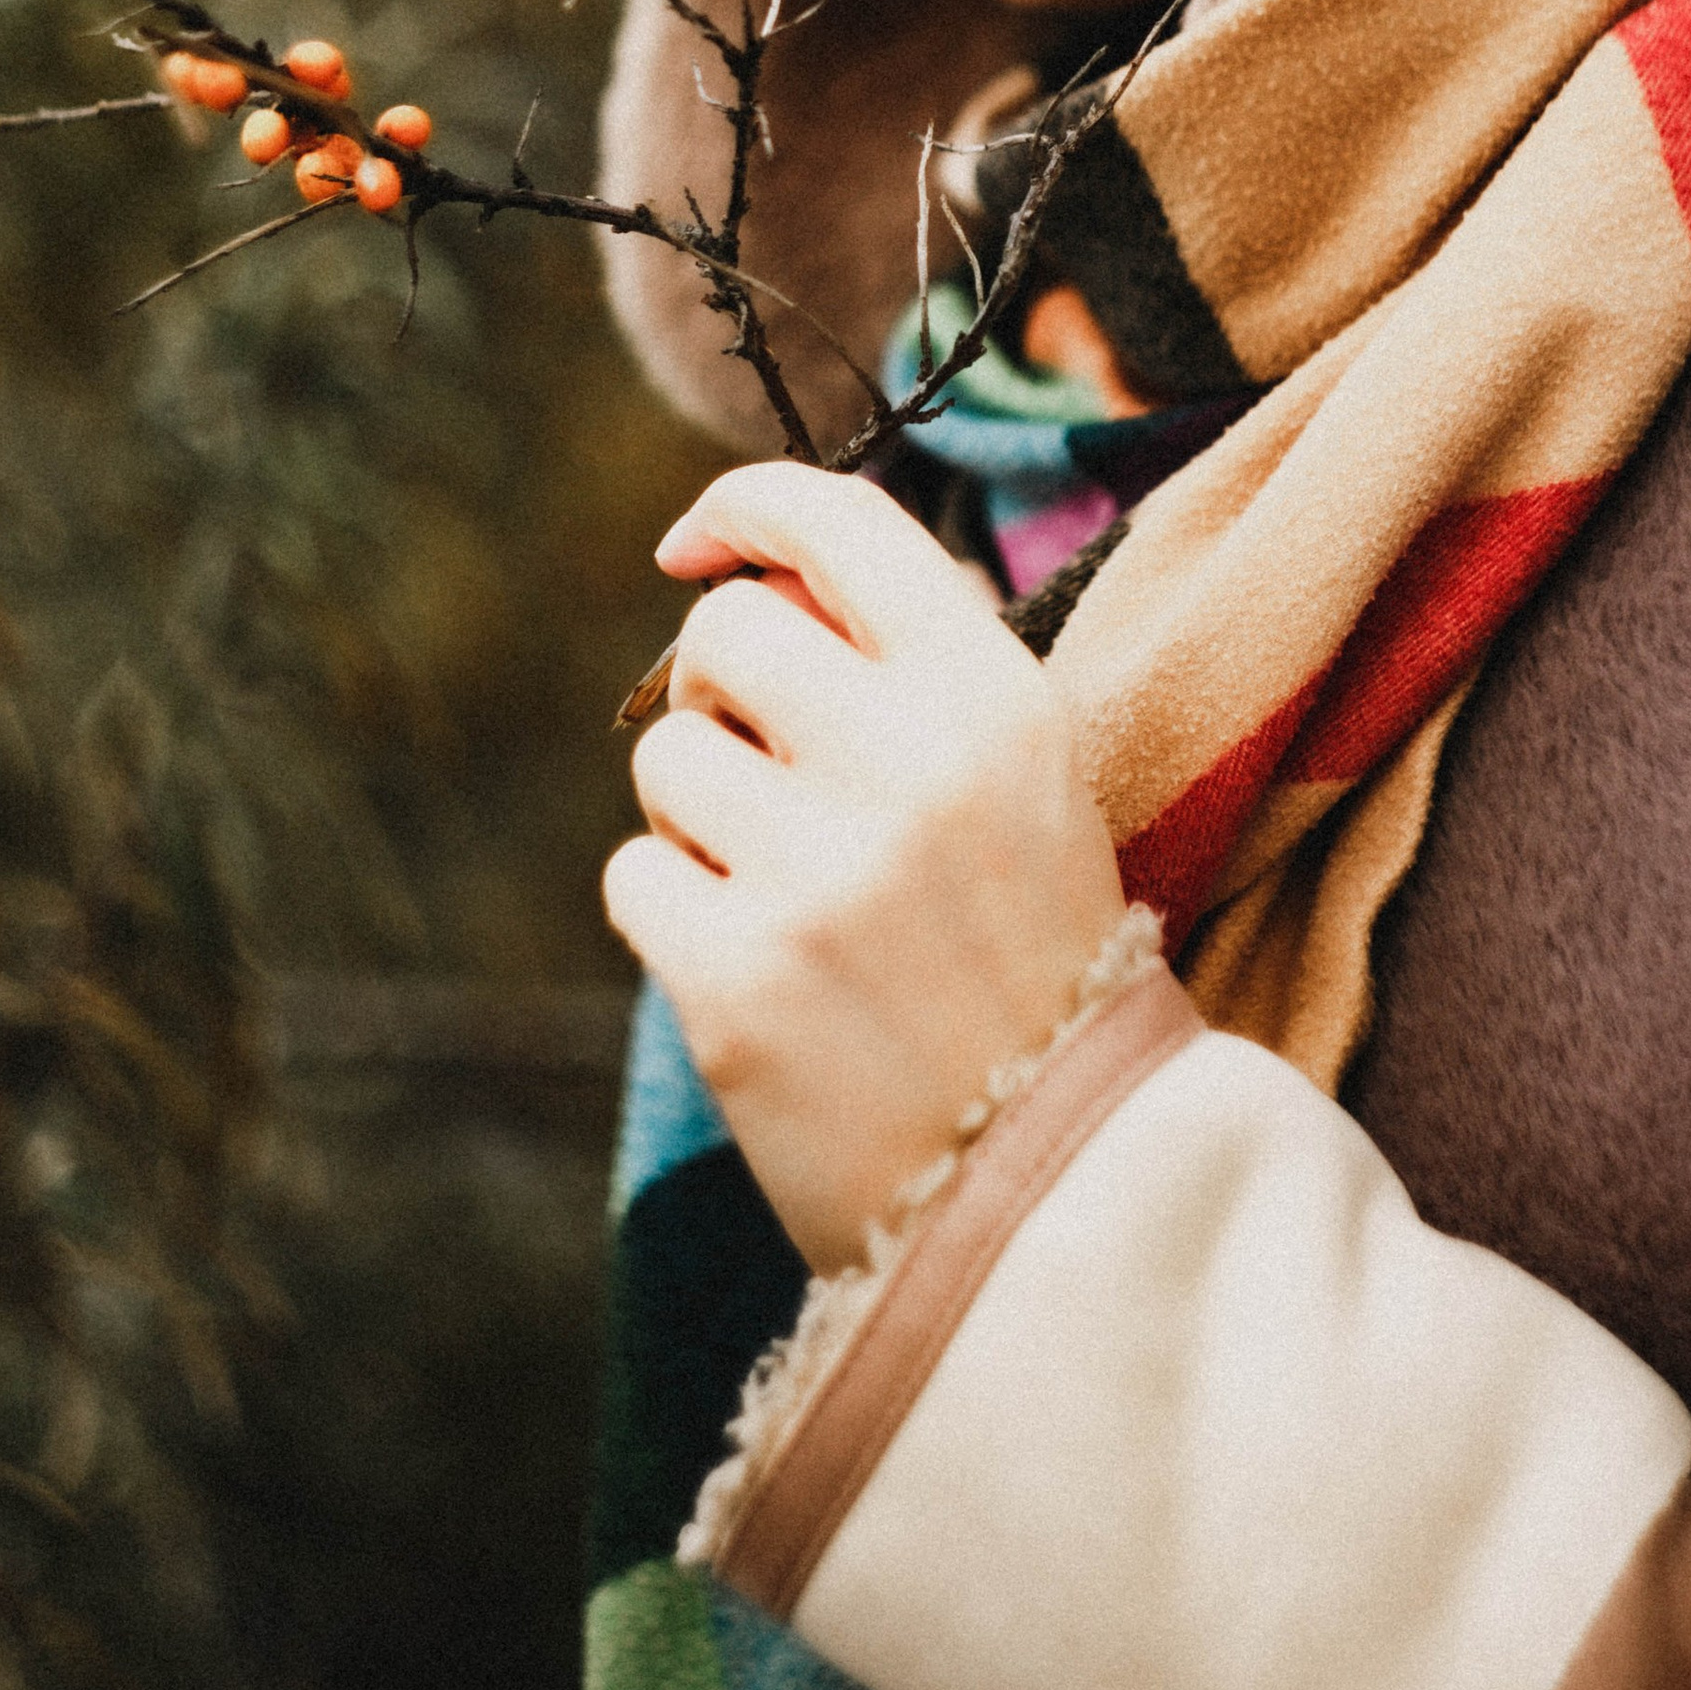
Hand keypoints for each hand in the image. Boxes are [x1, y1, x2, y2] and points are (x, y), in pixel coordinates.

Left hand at [604, 464, 1126, 1271]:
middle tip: (768, 773)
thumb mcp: (1020, 778)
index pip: (841, 522)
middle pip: (725, 632)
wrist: (1056, 1182)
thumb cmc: (1024, 958)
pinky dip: (674, 914)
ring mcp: (822, 876)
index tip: (697, 545)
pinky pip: (634, 874)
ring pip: (665, 756)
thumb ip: (907, 667)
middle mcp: (915, 766)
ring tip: (785, 892)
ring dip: (697, 815)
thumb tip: (739, 572)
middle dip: (720, 692)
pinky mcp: (739, 983)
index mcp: (999, 699)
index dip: (746, 507)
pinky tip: (758, 970)